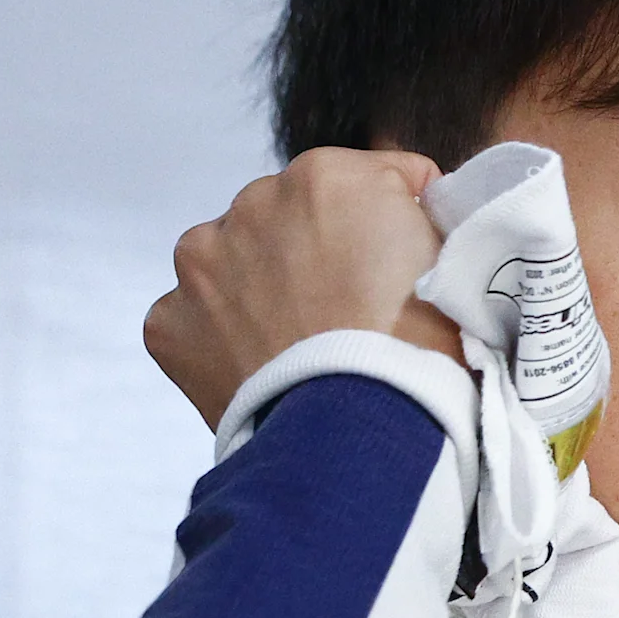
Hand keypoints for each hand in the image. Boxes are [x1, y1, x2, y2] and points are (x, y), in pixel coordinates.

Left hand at [144, 148, 463, 428]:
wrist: (356, 440)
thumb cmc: (420, 354)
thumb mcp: (450, 259)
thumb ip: (414, 216)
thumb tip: (401, 211)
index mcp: (327, 177)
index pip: (366, 180)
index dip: (391, 222)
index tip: (403, 263)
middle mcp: (253, 202)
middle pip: (290, 218)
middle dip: (315, 252)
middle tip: (348, 311)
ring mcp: (201, 264)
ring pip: (232, 262)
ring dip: (259, 288)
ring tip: (299, 343)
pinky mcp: (169, 323)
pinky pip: (197, 320)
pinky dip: (223, 339)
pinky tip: (263, 368)